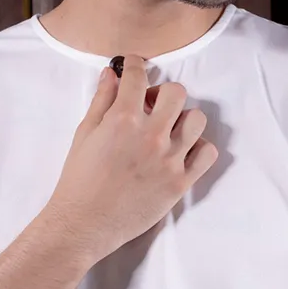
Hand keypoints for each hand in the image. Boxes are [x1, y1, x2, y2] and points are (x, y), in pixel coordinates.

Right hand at [45, 54, 218, 262]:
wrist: (84, 224)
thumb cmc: (79, 180)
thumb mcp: (84, 134)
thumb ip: (101, 100)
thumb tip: (112, 74)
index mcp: (123, 120)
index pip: (138, 77)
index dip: (136, 65)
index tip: (135, 66)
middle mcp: (150, 136)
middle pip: (176, 93)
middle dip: (163, 93)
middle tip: (150, 106)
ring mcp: (169, 160)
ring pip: (197, 119)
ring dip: (183, 119)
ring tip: (168, 130)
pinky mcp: (180, 182)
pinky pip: (207, 153)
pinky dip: (199, 148)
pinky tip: (182, 151)